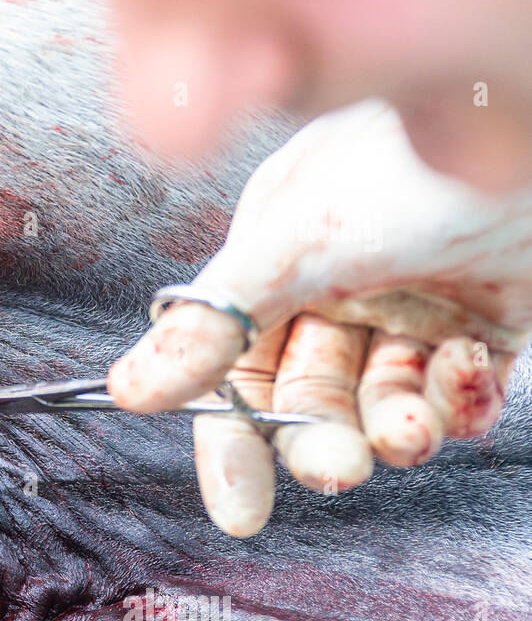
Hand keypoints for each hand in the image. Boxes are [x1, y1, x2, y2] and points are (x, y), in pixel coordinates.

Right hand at [108, 100, 531, 535]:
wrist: (528, 107)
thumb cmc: (414, 158)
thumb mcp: (296, 244)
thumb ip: (212, 322)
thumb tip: (128, 390)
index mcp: (277, 261)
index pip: (234, 370)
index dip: (231, 442)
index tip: (239, 513)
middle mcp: (339, 289)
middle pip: (311, 399)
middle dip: (322, 439)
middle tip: (338, 466)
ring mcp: (415, 308)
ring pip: (386, 404)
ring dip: (396, 429)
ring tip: (410, 428)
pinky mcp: (488, 322)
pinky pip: (462, 395)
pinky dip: (464, 402)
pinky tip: (470, 370)